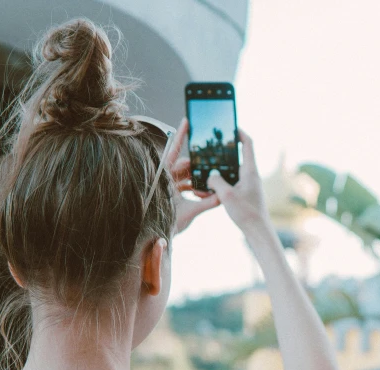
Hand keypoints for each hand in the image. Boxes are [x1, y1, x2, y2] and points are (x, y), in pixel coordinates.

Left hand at [165, 118, 220, 233]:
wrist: (156, 238)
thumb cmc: (167, 224)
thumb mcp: (190, 213)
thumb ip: (207, 203)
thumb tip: (222, 196)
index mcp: (165, 177)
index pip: (174, 152)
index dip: (181, 136)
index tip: (187, 121)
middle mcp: (166, 179)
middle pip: (185, 166)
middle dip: (200, 166)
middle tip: (214, 166)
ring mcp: (170, 187)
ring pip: (188, 177)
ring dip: (200, 180)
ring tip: (212, 184)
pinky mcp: (173, 195)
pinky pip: (187, 187)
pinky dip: (197, 189)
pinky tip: (207, 193)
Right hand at [206, 128, 270, 233]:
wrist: (257, 232)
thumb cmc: (246, 213)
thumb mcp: (227, 195)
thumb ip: (216, 181)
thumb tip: (210, 175)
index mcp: (250, 171)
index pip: (248, 144)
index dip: (240, 133)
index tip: (231, 126)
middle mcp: (250, 176)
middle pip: (237, 158)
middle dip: (223, 154)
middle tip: (209, 149)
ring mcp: (247, 186)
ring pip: (231, 173)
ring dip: (218, 172)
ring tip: (203, 172)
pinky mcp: (244, 195)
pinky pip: (230, 184)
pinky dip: (219, 185)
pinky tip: (206, 190)